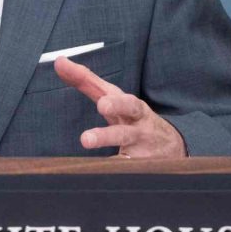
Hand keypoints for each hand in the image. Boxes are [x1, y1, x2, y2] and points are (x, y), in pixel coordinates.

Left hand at [54, 57, 185, 157]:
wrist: (171, 148)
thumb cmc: (132, 118)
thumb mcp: (115, 100)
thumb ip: (87, 82)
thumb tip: (59, 61)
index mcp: (129, 103)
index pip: (109, 88)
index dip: (88, 80)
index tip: (77, 79)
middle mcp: (137, 120)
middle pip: (129, 108)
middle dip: (116, 105)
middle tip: (102, 105)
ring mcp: (142, 142)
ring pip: (126, 139)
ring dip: (107, 137)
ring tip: (86, 139)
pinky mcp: (144, 165)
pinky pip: (128, 167)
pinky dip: (115, 168)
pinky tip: (100, 170)